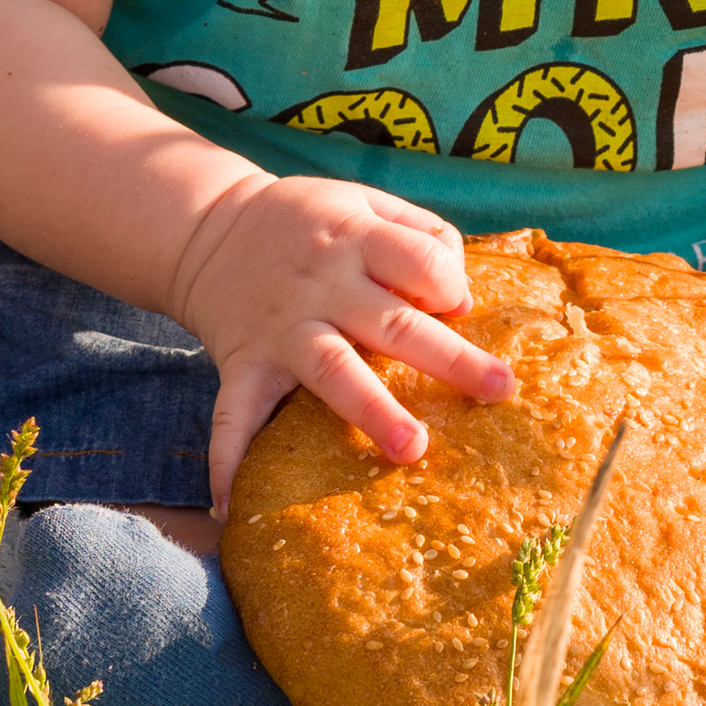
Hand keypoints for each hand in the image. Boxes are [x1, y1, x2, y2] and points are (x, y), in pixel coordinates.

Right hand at [169, 173, 509, 519]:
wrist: (206, 226)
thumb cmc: (309, 222)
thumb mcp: (364, 202)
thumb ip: (421, 236)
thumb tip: (464, 298)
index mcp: (356, 240)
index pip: (419, 261)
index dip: (448, 283)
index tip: (456, 306)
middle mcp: (322, 286)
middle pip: (395, 324)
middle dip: (448, 359)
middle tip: (498, 389)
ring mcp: (282, 329)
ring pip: (332, 371)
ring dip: (372, 411)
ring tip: (413, 449)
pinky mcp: (244, 363)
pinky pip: (233, 414)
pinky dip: (228, 457)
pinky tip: (230, 504)